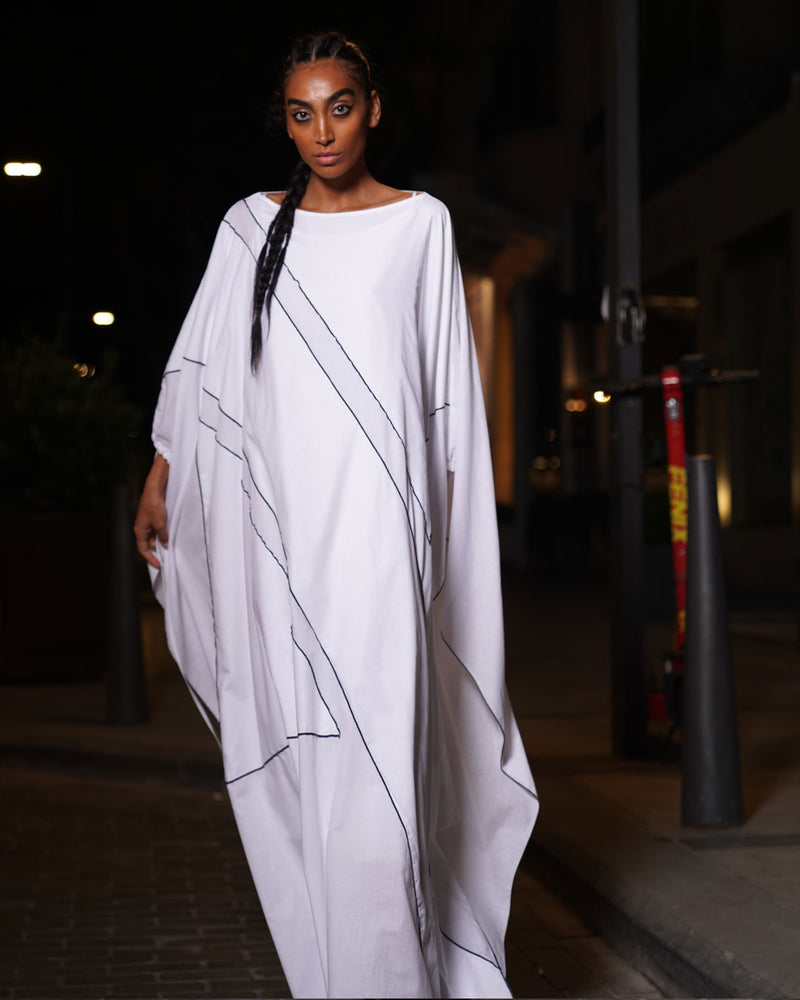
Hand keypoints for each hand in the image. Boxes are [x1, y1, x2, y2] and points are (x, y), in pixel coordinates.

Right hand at [134, 453, 169, 568]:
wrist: (155, 489)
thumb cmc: (154, 506)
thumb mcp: (160, 524)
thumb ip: (163, 536)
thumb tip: (165, 545)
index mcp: (139, 531)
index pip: (143, 549)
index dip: (150, 558)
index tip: (159, 565)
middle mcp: (142, 528)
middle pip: (149, 544)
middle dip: (157, 550)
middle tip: (168, 557)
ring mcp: (147, 522)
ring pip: (154, 536)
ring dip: (161, 541)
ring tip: (171, 547)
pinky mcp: (153, 517)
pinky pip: (157, 529)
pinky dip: (163, 534)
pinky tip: (171, 536)